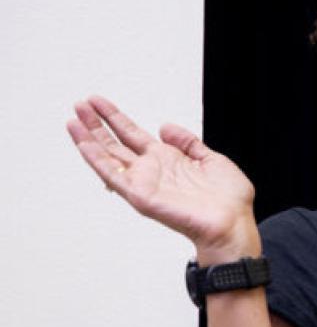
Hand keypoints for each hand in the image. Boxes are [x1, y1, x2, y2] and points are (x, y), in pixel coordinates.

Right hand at [66, 95, 257, 259]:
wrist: (233, 223)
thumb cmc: (229, 201)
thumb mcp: (212, 159)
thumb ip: (188, 142)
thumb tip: (165, 127)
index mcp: (168, 160)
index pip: (134, 135)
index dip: (116, 118)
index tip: (98, 102)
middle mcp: (153, 171)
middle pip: (116, 144)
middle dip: (97, 125)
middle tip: (80, 105)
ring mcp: (145, 183)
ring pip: (109, 158)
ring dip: (89, 139)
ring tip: (73, 119)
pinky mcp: (141, 196)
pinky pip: (113, 176)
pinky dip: (96, 159)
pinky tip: (82, 143)